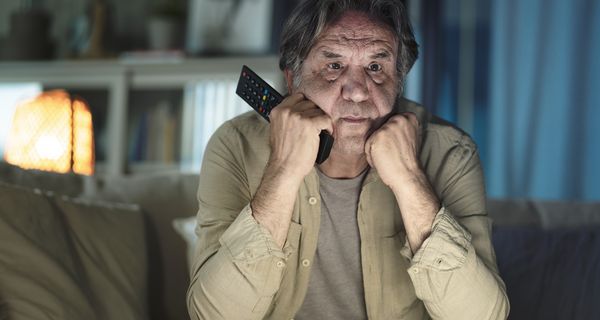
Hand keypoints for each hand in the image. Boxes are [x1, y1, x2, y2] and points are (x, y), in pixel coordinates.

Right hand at [251, 93, 331, 247]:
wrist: (284, 169)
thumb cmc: (283, 155)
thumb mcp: (278, 130)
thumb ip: (287, 118)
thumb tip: (301, 112)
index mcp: (277, 111)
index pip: (297, 97)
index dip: (306, 106)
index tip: (310, 114)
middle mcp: (287, 111)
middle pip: (309, 103)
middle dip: (314, 114)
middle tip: (316, 127)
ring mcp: (298, 116)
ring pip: (319, 111)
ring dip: (322, 121)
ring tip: (319, 133)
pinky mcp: (309, 124)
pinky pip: (326, 119)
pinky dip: (329, 127)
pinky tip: (324, 135)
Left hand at [364, 112, 420, 189]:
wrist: (408, 175)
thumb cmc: (406, 160)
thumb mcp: (408, 137)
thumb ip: (398, 129)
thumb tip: (381, 126)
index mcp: (409, 117)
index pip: (390, 122)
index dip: (391, 136)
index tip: (397, 146)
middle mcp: (399, 119)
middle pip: (380, 128)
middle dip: (382, 141)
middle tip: (393, 152)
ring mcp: (388, 127)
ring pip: (372, 136)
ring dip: (376, 148)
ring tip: (388, 157)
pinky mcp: (378, 136)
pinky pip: (367, 145)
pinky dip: (371, 155)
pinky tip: (382, 160)